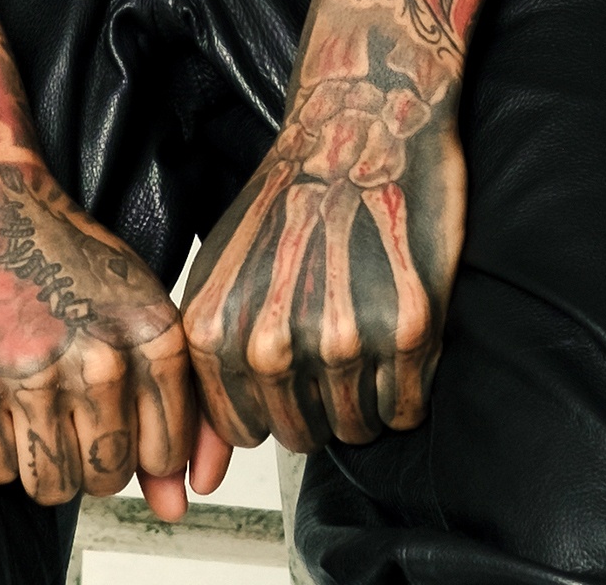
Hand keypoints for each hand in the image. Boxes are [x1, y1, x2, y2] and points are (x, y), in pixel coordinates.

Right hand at [0, 158, 228, 513]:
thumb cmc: (54, 251)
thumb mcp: (131, 312)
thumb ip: (166, 412)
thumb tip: (176, 508)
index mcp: (153, 337)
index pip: (163, 452)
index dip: (135, 449)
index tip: (109, 419)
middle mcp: (99, 359)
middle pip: (106, 475)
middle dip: (84, 460)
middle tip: (58, 410)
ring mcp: (31, 372)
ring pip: (50, 485)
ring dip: (36, 463)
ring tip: (25, 410)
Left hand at [180, 62, 465, 451]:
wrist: (360, 124)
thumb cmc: (287, 201)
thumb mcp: (219, 281)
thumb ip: (206, 382)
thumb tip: (195, 481)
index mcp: (218, 335)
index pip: (244, 432)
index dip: (272, 406)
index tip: (291, 364)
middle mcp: (274, 346)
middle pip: (304, 437)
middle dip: (321, 402)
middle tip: (334, 335)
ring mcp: (344, 340)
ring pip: (359, 428)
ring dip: (367, 394)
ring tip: (366, 325)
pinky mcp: (410, 330)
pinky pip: (409, 407)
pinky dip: (408, 386)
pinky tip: (398, 330)